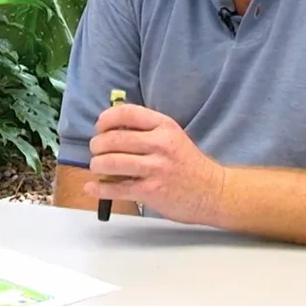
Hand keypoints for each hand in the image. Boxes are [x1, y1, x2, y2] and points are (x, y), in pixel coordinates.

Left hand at [85, 103, 226, 225]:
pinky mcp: (152, 191)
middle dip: (97, 145)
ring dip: (97, 165)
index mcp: (164, 126)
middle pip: (113, 139)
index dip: (106, 119)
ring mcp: (156, 168)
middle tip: (96, 151)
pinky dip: (99, 189)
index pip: (126, 113)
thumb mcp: (172, 136)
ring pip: (111, 162)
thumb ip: (146, 130)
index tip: (100, 127)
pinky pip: (117, 188)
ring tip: (97, 167)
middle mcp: (160, 144)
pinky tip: (91, 188)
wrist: (214, 192)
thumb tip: (109, 129)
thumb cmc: (188, 164)